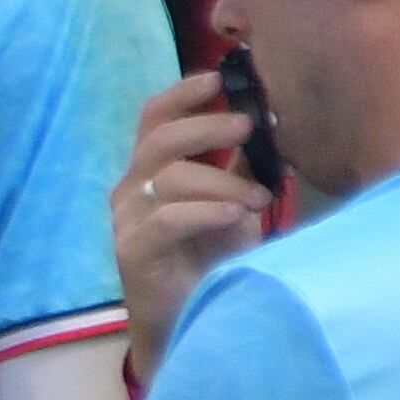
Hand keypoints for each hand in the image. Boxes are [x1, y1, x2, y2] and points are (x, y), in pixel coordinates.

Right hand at [113, 72, 274, 382]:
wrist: (188, 320)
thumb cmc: (209, 259)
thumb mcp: (232, 201)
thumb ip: (239, 166)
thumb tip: (271, 122)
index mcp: (151, 171)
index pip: (154, 118)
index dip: (183, 93)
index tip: (221, 79)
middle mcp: (132, 190)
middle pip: (160, 140)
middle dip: (209, 127)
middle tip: (250, 127)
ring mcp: (128, 221)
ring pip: (170, 178)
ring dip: (222, 180)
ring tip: (260, 196)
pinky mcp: (133, 252)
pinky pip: (168, 218)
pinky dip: (207, 211)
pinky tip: (238, 215)